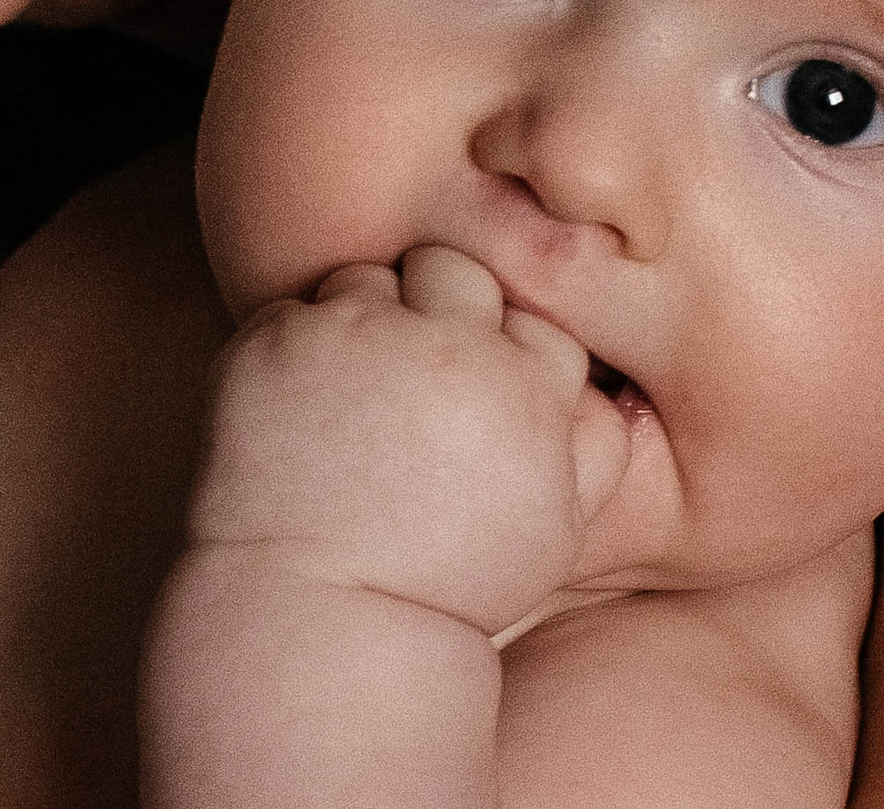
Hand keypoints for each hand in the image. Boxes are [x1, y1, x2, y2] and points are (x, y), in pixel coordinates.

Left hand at [188, 246, 629, 635]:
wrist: (325, 614)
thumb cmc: (447, 578)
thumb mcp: (553, 526)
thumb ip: (593, 444)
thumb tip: (609, 382)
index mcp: (522, 385)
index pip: (531, 315)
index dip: (501, 353)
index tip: (471, 400)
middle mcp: (441, 346)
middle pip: (451, 269)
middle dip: (434, 309)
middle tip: (407, 381)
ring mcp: (350, 337)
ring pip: (364, 280)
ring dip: (358, 324)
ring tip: (349, 405)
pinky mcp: (274, 342)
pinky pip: (290, 309)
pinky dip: (293, 351)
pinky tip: (300, 414)